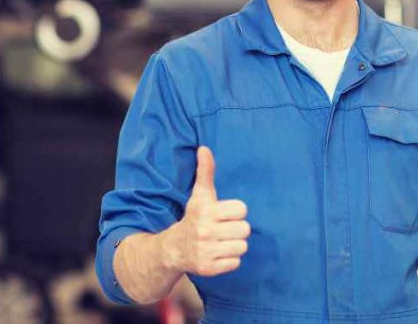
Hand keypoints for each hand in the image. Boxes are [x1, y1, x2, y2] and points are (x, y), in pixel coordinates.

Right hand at [157, 146, 249, 276]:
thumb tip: (204, 148)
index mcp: (205, 211)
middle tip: (223, 229)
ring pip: (242, 246)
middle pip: (245, 229)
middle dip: (236, 229)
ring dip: (234, 245)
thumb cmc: (193, 218)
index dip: (235, 212)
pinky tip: (217, 254)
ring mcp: (206, 251)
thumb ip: (205, 172)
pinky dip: (229, 260)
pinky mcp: (208, 269)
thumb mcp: (199, 196)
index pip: (242, 209)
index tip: (224, 214)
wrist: (172, 249)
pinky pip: (235, 263)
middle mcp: (204, 231)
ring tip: (221, 242)